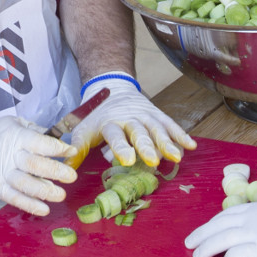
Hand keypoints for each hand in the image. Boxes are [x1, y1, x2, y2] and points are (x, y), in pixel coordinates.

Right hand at [0, 116, 76, 215]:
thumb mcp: (15, 123)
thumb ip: (37, 131)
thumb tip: (60, 137)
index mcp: (17, 137)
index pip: (40, 143)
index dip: (57, 147)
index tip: (71, 151)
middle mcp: (11, 156)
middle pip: (35, 165)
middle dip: (55, 171)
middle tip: (71, 176)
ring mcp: (4, 174)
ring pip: (26, 184)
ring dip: (45, 191)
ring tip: (60, 195)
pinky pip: (15, 198)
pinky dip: (30, 205)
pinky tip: (44, 209)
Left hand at [67, 77, 195, 166]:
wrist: (112, 88)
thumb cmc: (96, 117)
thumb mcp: (83, 130)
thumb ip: (76, 149)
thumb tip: (65, 169)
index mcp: (109, 122)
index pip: (115, 135)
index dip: (121, 147)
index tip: (127, 160)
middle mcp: (129, 118)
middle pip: (139, 132)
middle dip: (146, 146)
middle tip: (153, 160)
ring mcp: (145, 115)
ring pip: (157, 128)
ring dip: (167, 142)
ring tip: (176, 156)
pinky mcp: (157, 115)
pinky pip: (171, 124)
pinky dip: (180, 134)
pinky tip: (190, 146)